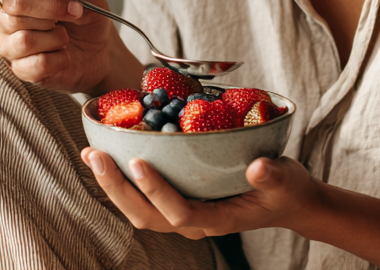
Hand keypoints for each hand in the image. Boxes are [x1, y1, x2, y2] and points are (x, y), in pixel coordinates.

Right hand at [0, 0, 136, 93]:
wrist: (102, 48)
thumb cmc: (86, 12)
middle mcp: (3, 15)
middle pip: (13, 6)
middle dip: (52, 6)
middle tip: (75, 10)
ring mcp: (9, 44)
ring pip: (23, 38)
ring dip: (56, 34)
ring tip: (66, 33)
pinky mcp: (21, 70)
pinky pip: (35, 64)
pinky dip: (59, 56)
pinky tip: (64, 53)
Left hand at [80, 148, 318, 239]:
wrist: (287, 201)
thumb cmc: (286, 189)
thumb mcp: (285, 180)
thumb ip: (271, 174)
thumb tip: (256, 167)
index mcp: (217, 220)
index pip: (179, 211)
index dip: (156, 190)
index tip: (138, 162)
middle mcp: (195, 223)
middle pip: (146, 215)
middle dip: (117, 188)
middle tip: (96, 156)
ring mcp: (185, 216)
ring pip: (140, 211)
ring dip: (113, 186)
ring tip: (92, 155)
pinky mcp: (182, 201)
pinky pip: (145, 198)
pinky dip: (124, 181)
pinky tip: (112, 157)